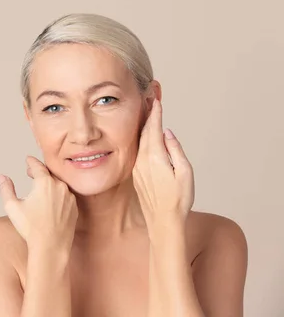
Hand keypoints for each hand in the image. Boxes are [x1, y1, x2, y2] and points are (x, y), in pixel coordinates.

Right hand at [0, 156, 78, 250]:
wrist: (51, 247)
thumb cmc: (31, 228)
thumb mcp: (12, 207)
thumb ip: (6, 188)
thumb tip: (2, 177)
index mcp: (45, 183)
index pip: (37, 166)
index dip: (31, 161)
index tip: (28, 159)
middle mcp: (60, 186)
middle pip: (49, 173)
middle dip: (39, 171)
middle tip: (31, 172)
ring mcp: (69, 196)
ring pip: (58, 184)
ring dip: (49, 183)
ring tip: (40, 187)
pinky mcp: (74, 207)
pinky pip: (65, 195)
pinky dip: (58, 194)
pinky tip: (50, 201)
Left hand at [132, 99, 194, 225]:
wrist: (163, 221)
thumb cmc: (178, 199)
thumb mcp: (185, 172)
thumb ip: (175, 150)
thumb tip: (167, 133)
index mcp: (155, 158)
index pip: (153, 129)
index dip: (155, 114)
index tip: (156, 101)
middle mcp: (142, 161)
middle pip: (144, 133)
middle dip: (148, 117)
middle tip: (151, 102)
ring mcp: (137, 168)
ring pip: (140, 142)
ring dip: (144, 128)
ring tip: (148, 115)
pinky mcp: (136, 175)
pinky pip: (138, 152)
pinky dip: (142, 141)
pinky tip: (146, 138)